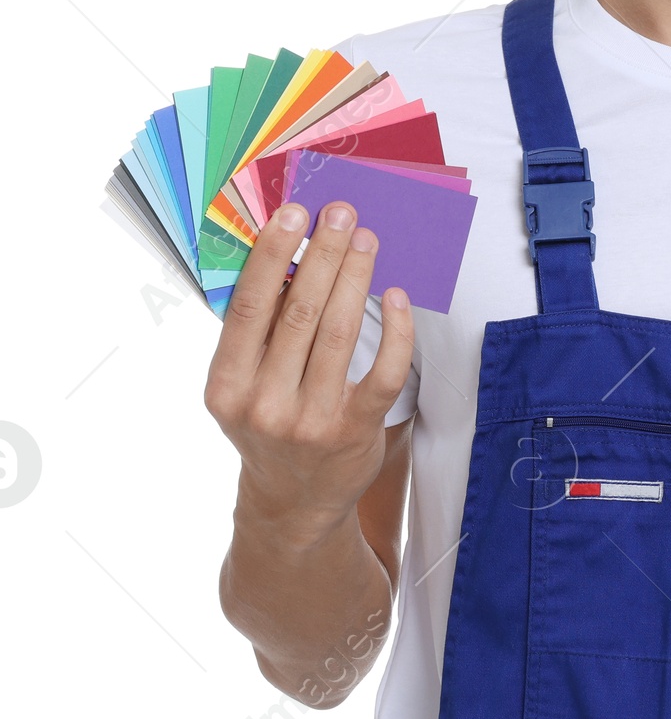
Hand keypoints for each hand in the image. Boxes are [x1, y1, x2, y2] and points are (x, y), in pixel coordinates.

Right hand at [203, 200, 413, 540]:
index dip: (272, 255)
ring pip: (339, 332)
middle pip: (298, 311)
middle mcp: (262, 404)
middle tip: (341, 214)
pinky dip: (394, 329)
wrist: (293, 504)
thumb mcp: (242, 389)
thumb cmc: (269, 428)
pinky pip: (381, 370)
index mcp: (226, 385)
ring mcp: (309, 420)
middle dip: (324, 254)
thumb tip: (286, 256)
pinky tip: (397, 297)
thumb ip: (257, 335)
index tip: (293, 214)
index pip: (248, 307)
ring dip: (357, 277)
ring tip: (366, 241)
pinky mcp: (353, 430)